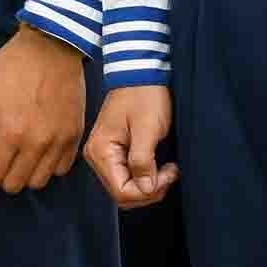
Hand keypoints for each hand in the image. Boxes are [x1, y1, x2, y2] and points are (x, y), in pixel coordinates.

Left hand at [0, 26, 85, 193]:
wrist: (51, 45)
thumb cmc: (10, 67)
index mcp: (10, 134)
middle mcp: (37, 144)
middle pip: (13, 184)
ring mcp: (59, 142)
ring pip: (38, 182)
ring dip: (21, 172)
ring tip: (14, 150)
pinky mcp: (74, 136)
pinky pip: (60, 169)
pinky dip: (46, 166)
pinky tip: (35, 147)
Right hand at [84, 84, 176, 207]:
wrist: (140, 73)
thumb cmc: (144, 96)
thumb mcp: (147, 128)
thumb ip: (143, 161)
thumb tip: (146, 189)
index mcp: (101, 152)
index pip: (121, 192)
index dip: (147, 191)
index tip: (168, 174)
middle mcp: (97, 157)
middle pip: (122, 193)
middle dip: (149, 190)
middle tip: (170, 172)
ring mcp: (104, 155)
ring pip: (125, 188)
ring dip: (148, 185)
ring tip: (166, 169)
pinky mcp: (113, 152)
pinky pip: (126, 176)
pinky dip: (144, 177)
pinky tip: (157, 166)